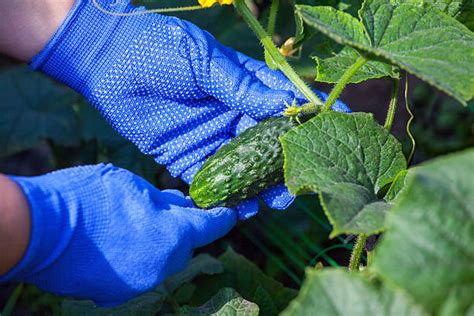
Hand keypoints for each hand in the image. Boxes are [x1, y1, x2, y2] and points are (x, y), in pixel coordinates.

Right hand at [0, 164, 236, 305]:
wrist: (36, 229)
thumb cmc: (87, 197)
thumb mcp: (132, 185)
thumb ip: (163, 200)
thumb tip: (180, 205)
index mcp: (173, 235)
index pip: (210, 227)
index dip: (222, 217)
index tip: (230, 212)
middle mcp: (163, 266)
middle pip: (184, 246)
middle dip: (180, 230)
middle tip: (163, 211)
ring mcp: (139, 284)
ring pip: (160, 261)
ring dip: (154, 245)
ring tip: (130, 225)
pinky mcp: (116, 294)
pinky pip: (137, 273)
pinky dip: (133, 259)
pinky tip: (113, 244)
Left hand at [30, 0, 349, 214]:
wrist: (108, 61)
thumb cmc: (160, 48)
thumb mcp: (204, 61)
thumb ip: (242, 86)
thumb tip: (286, 103)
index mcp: (243, 86)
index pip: (285, 104)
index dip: (310, 119)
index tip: (335, 133)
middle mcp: (233, 114)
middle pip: (268, 145)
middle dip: (284, 166)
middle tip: (295, 188)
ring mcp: (212, 137)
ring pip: (244, 168)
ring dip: (258, 187)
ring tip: (270, 204)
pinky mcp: (187, 156)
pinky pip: (211, 181)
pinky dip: (225, 196)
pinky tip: (238, 209)